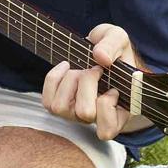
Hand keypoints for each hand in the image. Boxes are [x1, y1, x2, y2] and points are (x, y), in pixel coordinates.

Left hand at [41, 23, 141, 140]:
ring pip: (61, 107)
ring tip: (80, 69)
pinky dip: (54, 79)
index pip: (108, 129)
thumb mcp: (119, 39)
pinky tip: (65, 67)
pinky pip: (47, 101)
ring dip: (69, 81)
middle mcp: (97, 119)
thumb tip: (100, 57)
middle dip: (87, 83)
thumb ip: (113, 44)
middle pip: (84, 113)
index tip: (113, 86)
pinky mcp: (60, 107)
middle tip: (95, 70)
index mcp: (120, 113)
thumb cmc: (113, 50)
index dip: (107, 104)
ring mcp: (76, 115)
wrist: (98, 50)